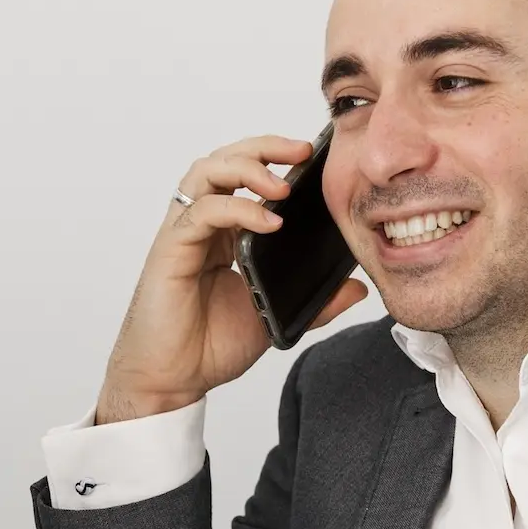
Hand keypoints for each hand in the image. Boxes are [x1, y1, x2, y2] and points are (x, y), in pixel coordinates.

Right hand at [94, 135, 368, 423]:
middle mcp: (202, 225)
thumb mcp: (275, 319)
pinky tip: (269, 221)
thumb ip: (316, 303)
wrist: (172, 380)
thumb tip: (357, 287)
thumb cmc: (209, 346)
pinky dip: (237, 208)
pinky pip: (201, 212)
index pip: (245, 175)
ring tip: (283, 184)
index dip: (274, 157)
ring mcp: (184, 234)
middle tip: (302, 150)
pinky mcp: (171, 250)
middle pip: (224, 160)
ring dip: (246, 167)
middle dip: (263, 147)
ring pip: (206, 173)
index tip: (313, 155)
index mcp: (226, 233)